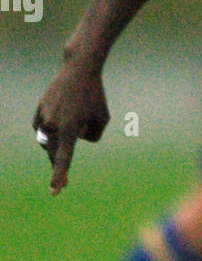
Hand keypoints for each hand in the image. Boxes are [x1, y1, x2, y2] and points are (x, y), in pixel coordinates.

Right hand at [33, 56, 109, 192]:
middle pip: (54, 154)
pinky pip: (42, 128)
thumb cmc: (95, 95)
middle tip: (65, 184)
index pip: (64, 159)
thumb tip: (76, 140)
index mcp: (70, 129)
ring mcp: (44, 115)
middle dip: (58, 167)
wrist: (78, 69)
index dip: (59, 176)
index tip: (55, 191)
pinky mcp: (39, 108)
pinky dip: (49, 131)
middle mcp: (53, 124)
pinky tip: (58, 124)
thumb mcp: (103, 118)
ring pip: (46, 141)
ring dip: (56, 144)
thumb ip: (92, 136)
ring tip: (72, 130)